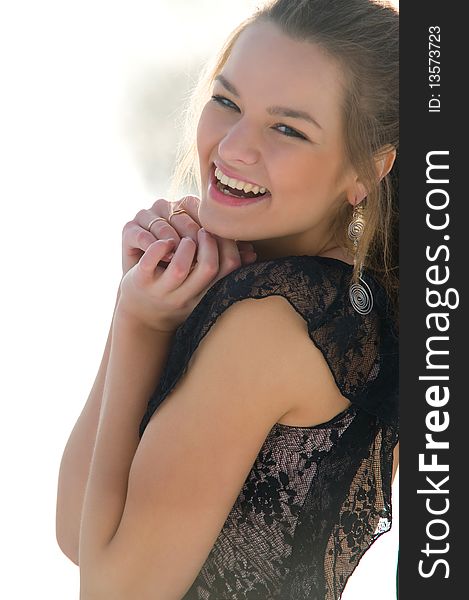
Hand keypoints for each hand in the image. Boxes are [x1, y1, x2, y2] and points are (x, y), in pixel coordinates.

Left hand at [117, 197, 257, 331]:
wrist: (141, 317)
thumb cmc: (178, 296)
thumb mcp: (202, 289)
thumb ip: (224, 270)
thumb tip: (251, 252)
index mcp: (204, 296)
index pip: (228, 271)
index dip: (230, 248)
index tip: (221, 235)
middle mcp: (184, 297)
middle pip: (207, 268)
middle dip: (210, 244)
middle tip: (204, 230)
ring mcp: (161, 291)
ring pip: (180, 267)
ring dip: (187, 246)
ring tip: (186, 237)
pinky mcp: (140, 282)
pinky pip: (150, 263)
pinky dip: (158, 247)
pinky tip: (164, 241)